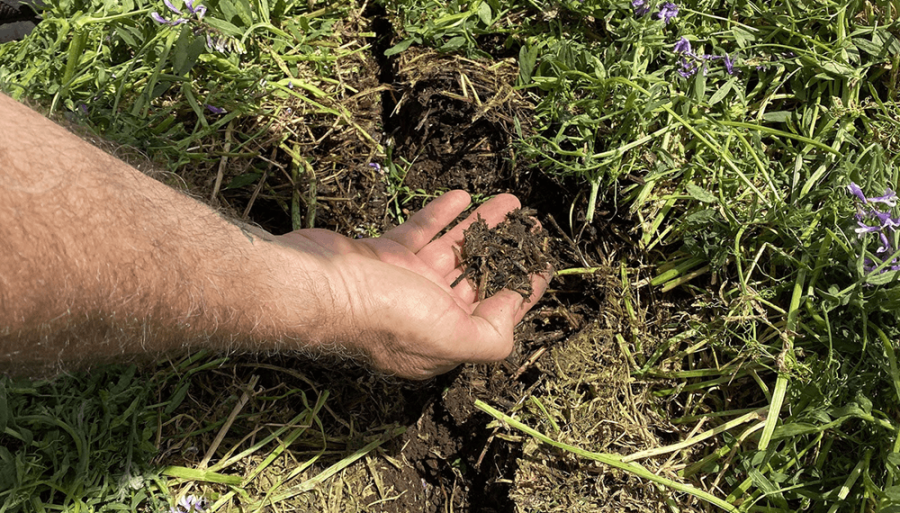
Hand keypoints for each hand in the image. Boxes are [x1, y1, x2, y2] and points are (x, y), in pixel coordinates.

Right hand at [277, 191, 549, 378]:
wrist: (313, 286)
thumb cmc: (382, 315)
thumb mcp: (449, 337)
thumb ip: (490, 336)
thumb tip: (512, 318)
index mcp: (444, 339)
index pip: (495, 315)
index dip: (523, 290)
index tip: (544, 265)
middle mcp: (425, 314)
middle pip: (477, 277)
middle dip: (506, 251)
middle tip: (532, 226)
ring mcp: (403, 284)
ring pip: (453, 250)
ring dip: (481, 226)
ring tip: (510, 201)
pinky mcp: (382, 256)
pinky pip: (420, 232)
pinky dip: (441, 215)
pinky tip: (463, 196)